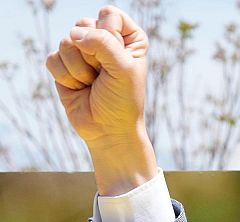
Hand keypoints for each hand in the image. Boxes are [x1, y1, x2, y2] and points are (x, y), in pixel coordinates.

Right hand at [44, 7, 156, 194]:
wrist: (108, 130)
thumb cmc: (123, 101)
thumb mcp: (123, 69)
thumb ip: (103, 44)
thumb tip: (74, 34)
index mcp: (128, 37)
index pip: (109, 14)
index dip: (109, 35)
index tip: (119, 59)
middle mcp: (104, 40)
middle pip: (83, 24)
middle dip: (92, 55)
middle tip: (104, 75)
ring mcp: (82, 52)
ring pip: (66, 42)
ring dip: (80, 69)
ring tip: (92, 83)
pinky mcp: (63, 65)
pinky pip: (53, 58)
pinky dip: (66, 77)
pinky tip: (79, 88)